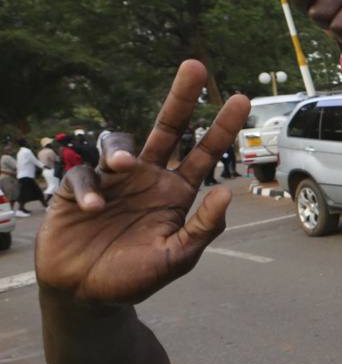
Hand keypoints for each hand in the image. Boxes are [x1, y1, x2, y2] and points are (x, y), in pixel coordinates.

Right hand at [35, 60, 249, 305]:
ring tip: (121, 168)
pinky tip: (93, 211)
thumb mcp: (177, 258)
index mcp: (176, 193)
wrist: (88, 296)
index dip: (221, 128)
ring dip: (122, 151)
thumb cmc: (135, 277)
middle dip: (181, 98)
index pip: (203, 154)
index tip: (241, 98)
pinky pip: (84, 176)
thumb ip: (202, 228)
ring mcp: (113, 182)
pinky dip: (89, 189)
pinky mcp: (78, 190)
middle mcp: (148, 179)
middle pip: (167, 129)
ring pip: (120, 144)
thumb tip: (226, 193)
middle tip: (196, 66)